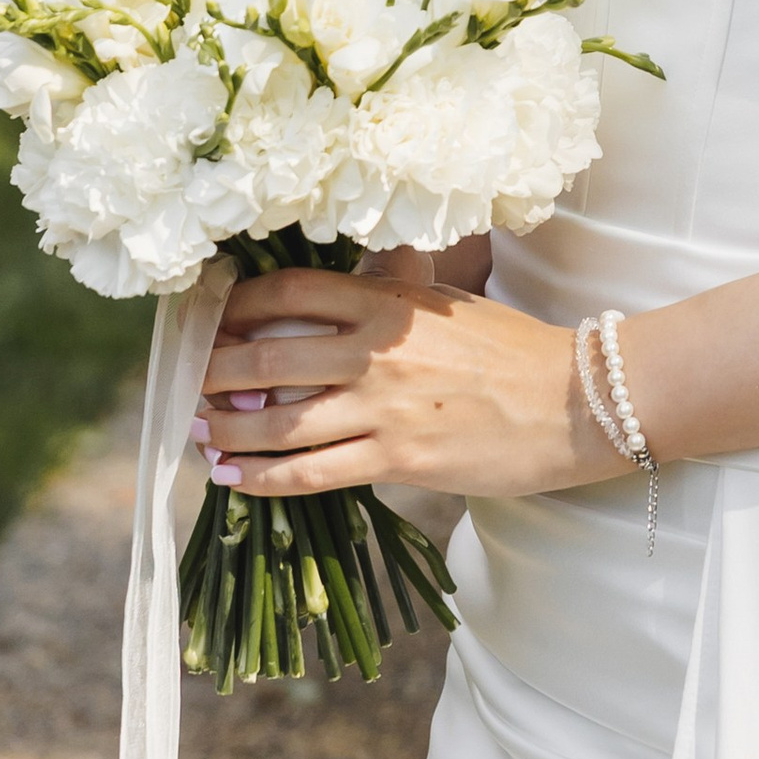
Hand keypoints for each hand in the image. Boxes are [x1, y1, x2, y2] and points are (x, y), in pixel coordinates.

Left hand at [193, 251, 624, 504]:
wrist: (573, 404)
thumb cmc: (513, 352)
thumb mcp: (449, 304)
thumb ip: (395, 292)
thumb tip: (346, 281)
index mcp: (391, 300)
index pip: (291, 292)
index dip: (238, 306)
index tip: (211, 320)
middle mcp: (378, 349)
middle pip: (267, 356)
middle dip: (213, 372)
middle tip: (185, 382)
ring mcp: (386, 406)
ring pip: (278, 422)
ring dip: (226, 430)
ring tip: (199, 434)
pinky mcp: (399, 458)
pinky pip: (312, 472)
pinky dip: (263, 477)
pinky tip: (234, 478)